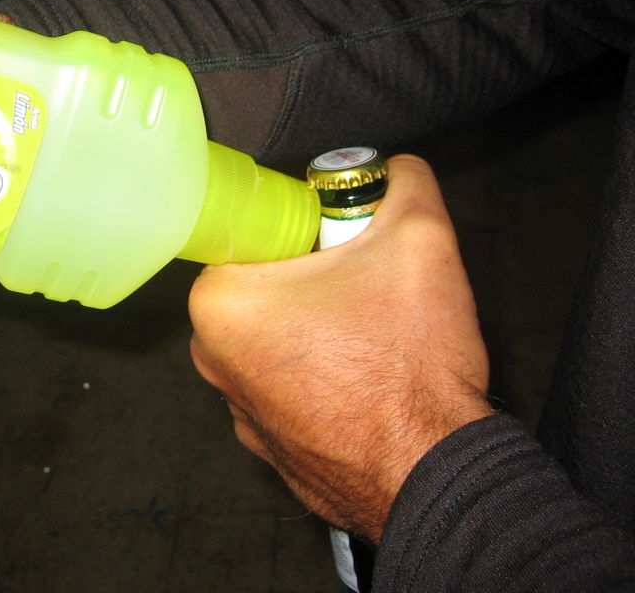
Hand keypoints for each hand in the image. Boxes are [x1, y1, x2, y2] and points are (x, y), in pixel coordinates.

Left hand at [188, 155, 492, 542]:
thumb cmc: (409, 364)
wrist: (432, 474)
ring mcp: (236, 404)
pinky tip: (366, 379)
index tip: (347, 242)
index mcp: (221, 300)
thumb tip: (397, 169)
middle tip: (368, 286)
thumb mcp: (420, 237)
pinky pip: (290, 383)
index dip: (310, 226)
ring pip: (281, 333)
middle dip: (318, 276)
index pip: (256, 230)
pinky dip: (323, 375)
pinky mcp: (266, 440)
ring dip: (321, 326)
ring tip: (373, 338)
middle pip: (268, 281)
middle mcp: (211, 355)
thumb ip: (403, 183)